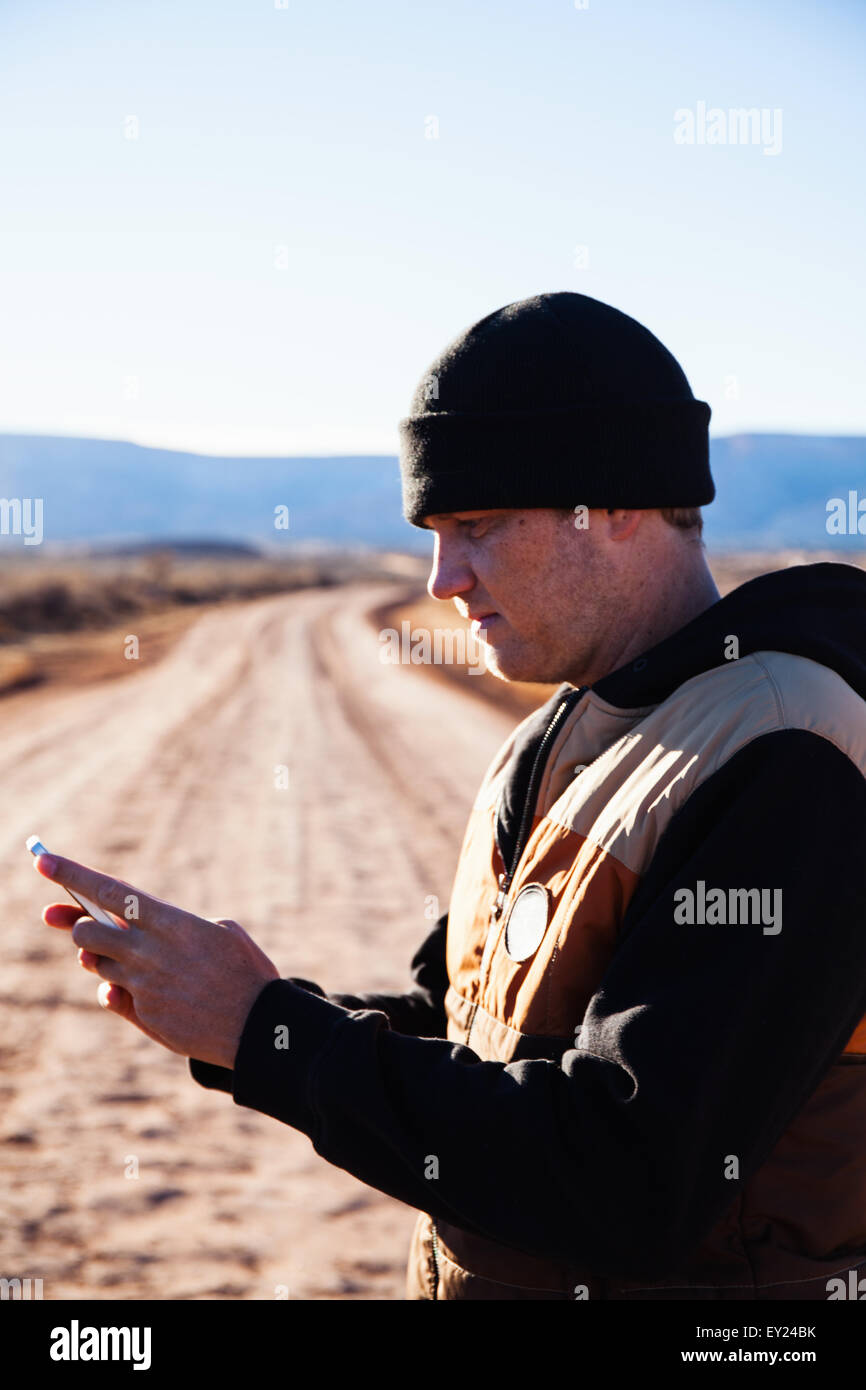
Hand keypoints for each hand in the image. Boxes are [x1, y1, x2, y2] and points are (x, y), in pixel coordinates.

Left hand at [37, 853, 279, 1067]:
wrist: (260, 1027)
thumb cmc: (245, 972)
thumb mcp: (219, 932)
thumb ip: (169, 928)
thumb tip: (122, 936)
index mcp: (172, 922)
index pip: (108, 892)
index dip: (71, 874)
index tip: (42, 860)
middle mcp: (151, 953)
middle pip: (87, 932)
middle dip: (79, 926)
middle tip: (84, 925)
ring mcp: (144, 986)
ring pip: (97, 964)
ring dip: (105, 958)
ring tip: (135, 960)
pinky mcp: (143, 1015)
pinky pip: (112, 995)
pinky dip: (120, 989)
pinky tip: (145, 991)